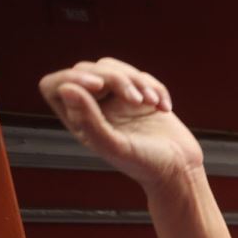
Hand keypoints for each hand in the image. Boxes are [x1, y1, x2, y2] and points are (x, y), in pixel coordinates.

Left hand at [38, 59, 202, 188]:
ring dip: (136, 80)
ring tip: (152, 102)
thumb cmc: (146, 164)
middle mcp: (94, 108)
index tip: (99, 85)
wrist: (181, 170)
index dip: (72, 78)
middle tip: (137, 100)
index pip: (55, 86)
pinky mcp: (140, 96)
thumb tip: (66, 89)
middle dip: (115, 78)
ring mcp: (117, 100)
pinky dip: (155, 87)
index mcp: (79, 121)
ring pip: (112, 67)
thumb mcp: (115, 145)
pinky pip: (141, 76)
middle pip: (88, 70)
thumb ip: (88, 119)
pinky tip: (164, 107)